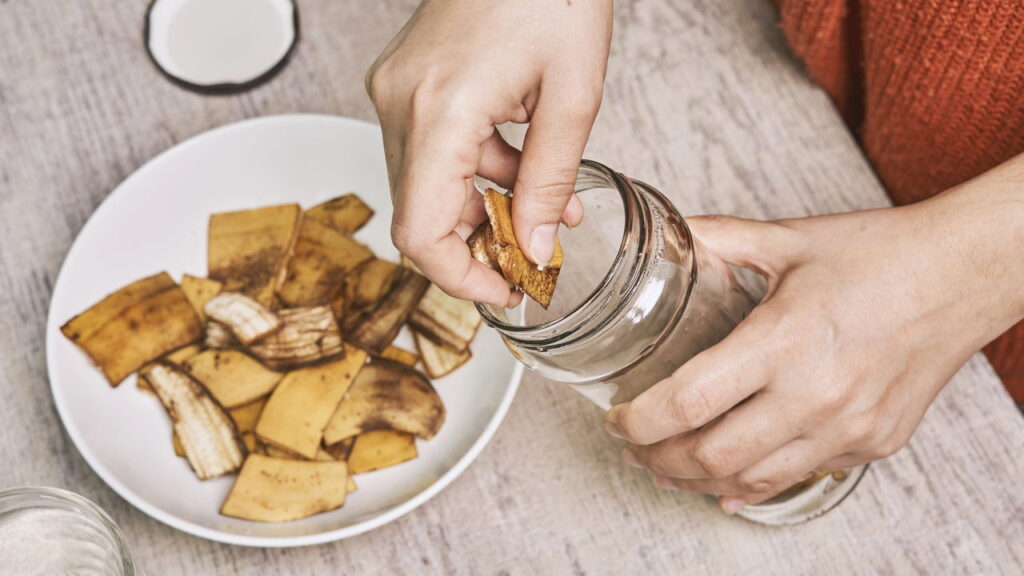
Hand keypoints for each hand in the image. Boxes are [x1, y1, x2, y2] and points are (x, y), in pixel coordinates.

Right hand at [366, 0, 612, 304]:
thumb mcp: (573, 97)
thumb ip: (551, 183)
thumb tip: (536, 247)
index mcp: (439, 110)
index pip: (420, 232)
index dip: (459, 277)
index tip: (503, 290)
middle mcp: (401, 103)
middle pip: (419, 213)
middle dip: (478, 244)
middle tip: (532, 256)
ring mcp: (397, 89)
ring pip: (426, 185)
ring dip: (483, 208)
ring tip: (546, 209)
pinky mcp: (406, 80)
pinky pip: (431, 150)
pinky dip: (476, 172)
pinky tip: (526, 170)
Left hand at [603, 157, 1023, 513]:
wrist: (964, 275)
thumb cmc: (881, 254)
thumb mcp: (790, 240)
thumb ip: (720, 238)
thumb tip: (672, 233)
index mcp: (783, 338)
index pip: (689, 401)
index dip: (638, 421)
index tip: (617, 418)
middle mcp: (814, 392)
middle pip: (710, 454)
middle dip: (657, 459)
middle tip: (634, 447)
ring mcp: (847, 426)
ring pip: (751, 479)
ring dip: (698, 480)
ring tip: (668, 468)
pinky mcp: (873, 442)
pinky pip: (799, 478)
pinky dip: (753, 485)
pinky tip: (727, 483)